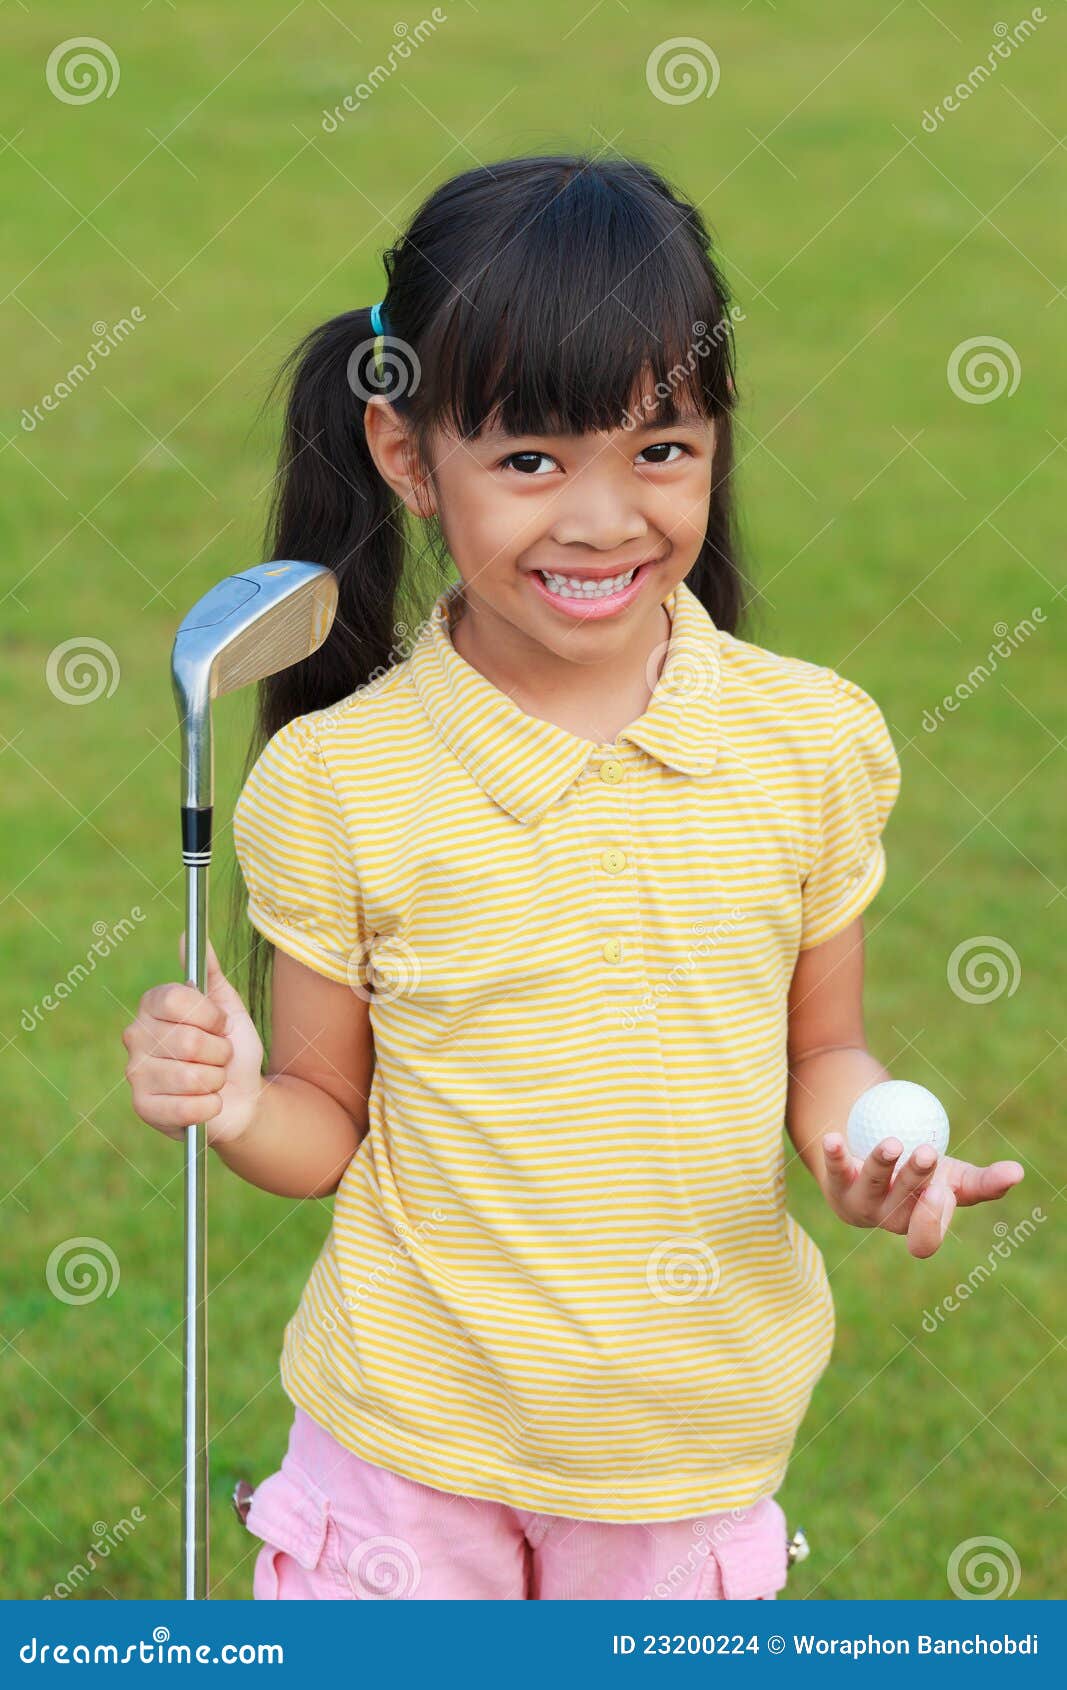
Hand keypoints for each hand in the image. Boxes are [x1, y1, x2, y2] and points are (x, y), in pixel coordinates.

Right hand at [122, 936, 264, 1146]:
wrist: (244, 1098)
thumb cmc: (232, 1050)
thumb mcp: (229, 1007)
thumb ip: (210, 972)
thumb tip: (188, 936)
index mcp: (152, 1005)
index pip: (177, 998)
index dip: (210, 1015)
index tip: (220, 1024)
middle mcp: (135, 1035)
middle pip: (188, 1039)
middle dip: (219, 1051)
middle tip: (219, 1056)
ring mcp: (135, 1073)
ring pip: (192, 1075)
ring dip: (216, 1079)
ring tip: (212, 1079)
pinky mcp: (143, 1108)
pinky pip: (187, 1107)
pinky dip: (210, 1106)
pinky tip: (207, 1103)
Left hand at [820, 1133, 1024, 1258]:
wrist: (871, 1167)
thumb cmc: (921, 1177)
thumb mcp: (953, 1179)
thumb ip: (985, 1182)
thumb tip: (1018, 1172)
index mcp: (920, 1222)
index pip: (926, 1233)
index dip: (932, 1219)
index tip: (942, 1190)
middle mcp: (889, 1218)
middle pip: (902, 1202)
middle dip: (915, 1179)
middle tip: (927, 1152)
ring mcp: (860, 1201)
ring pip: (871, 1183)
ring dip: (881, 1162)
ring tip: (893, 1142)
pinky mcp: (836, 1180)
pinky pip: (834, 1167)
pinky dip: (835, 1153)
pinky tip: (833, 1138)